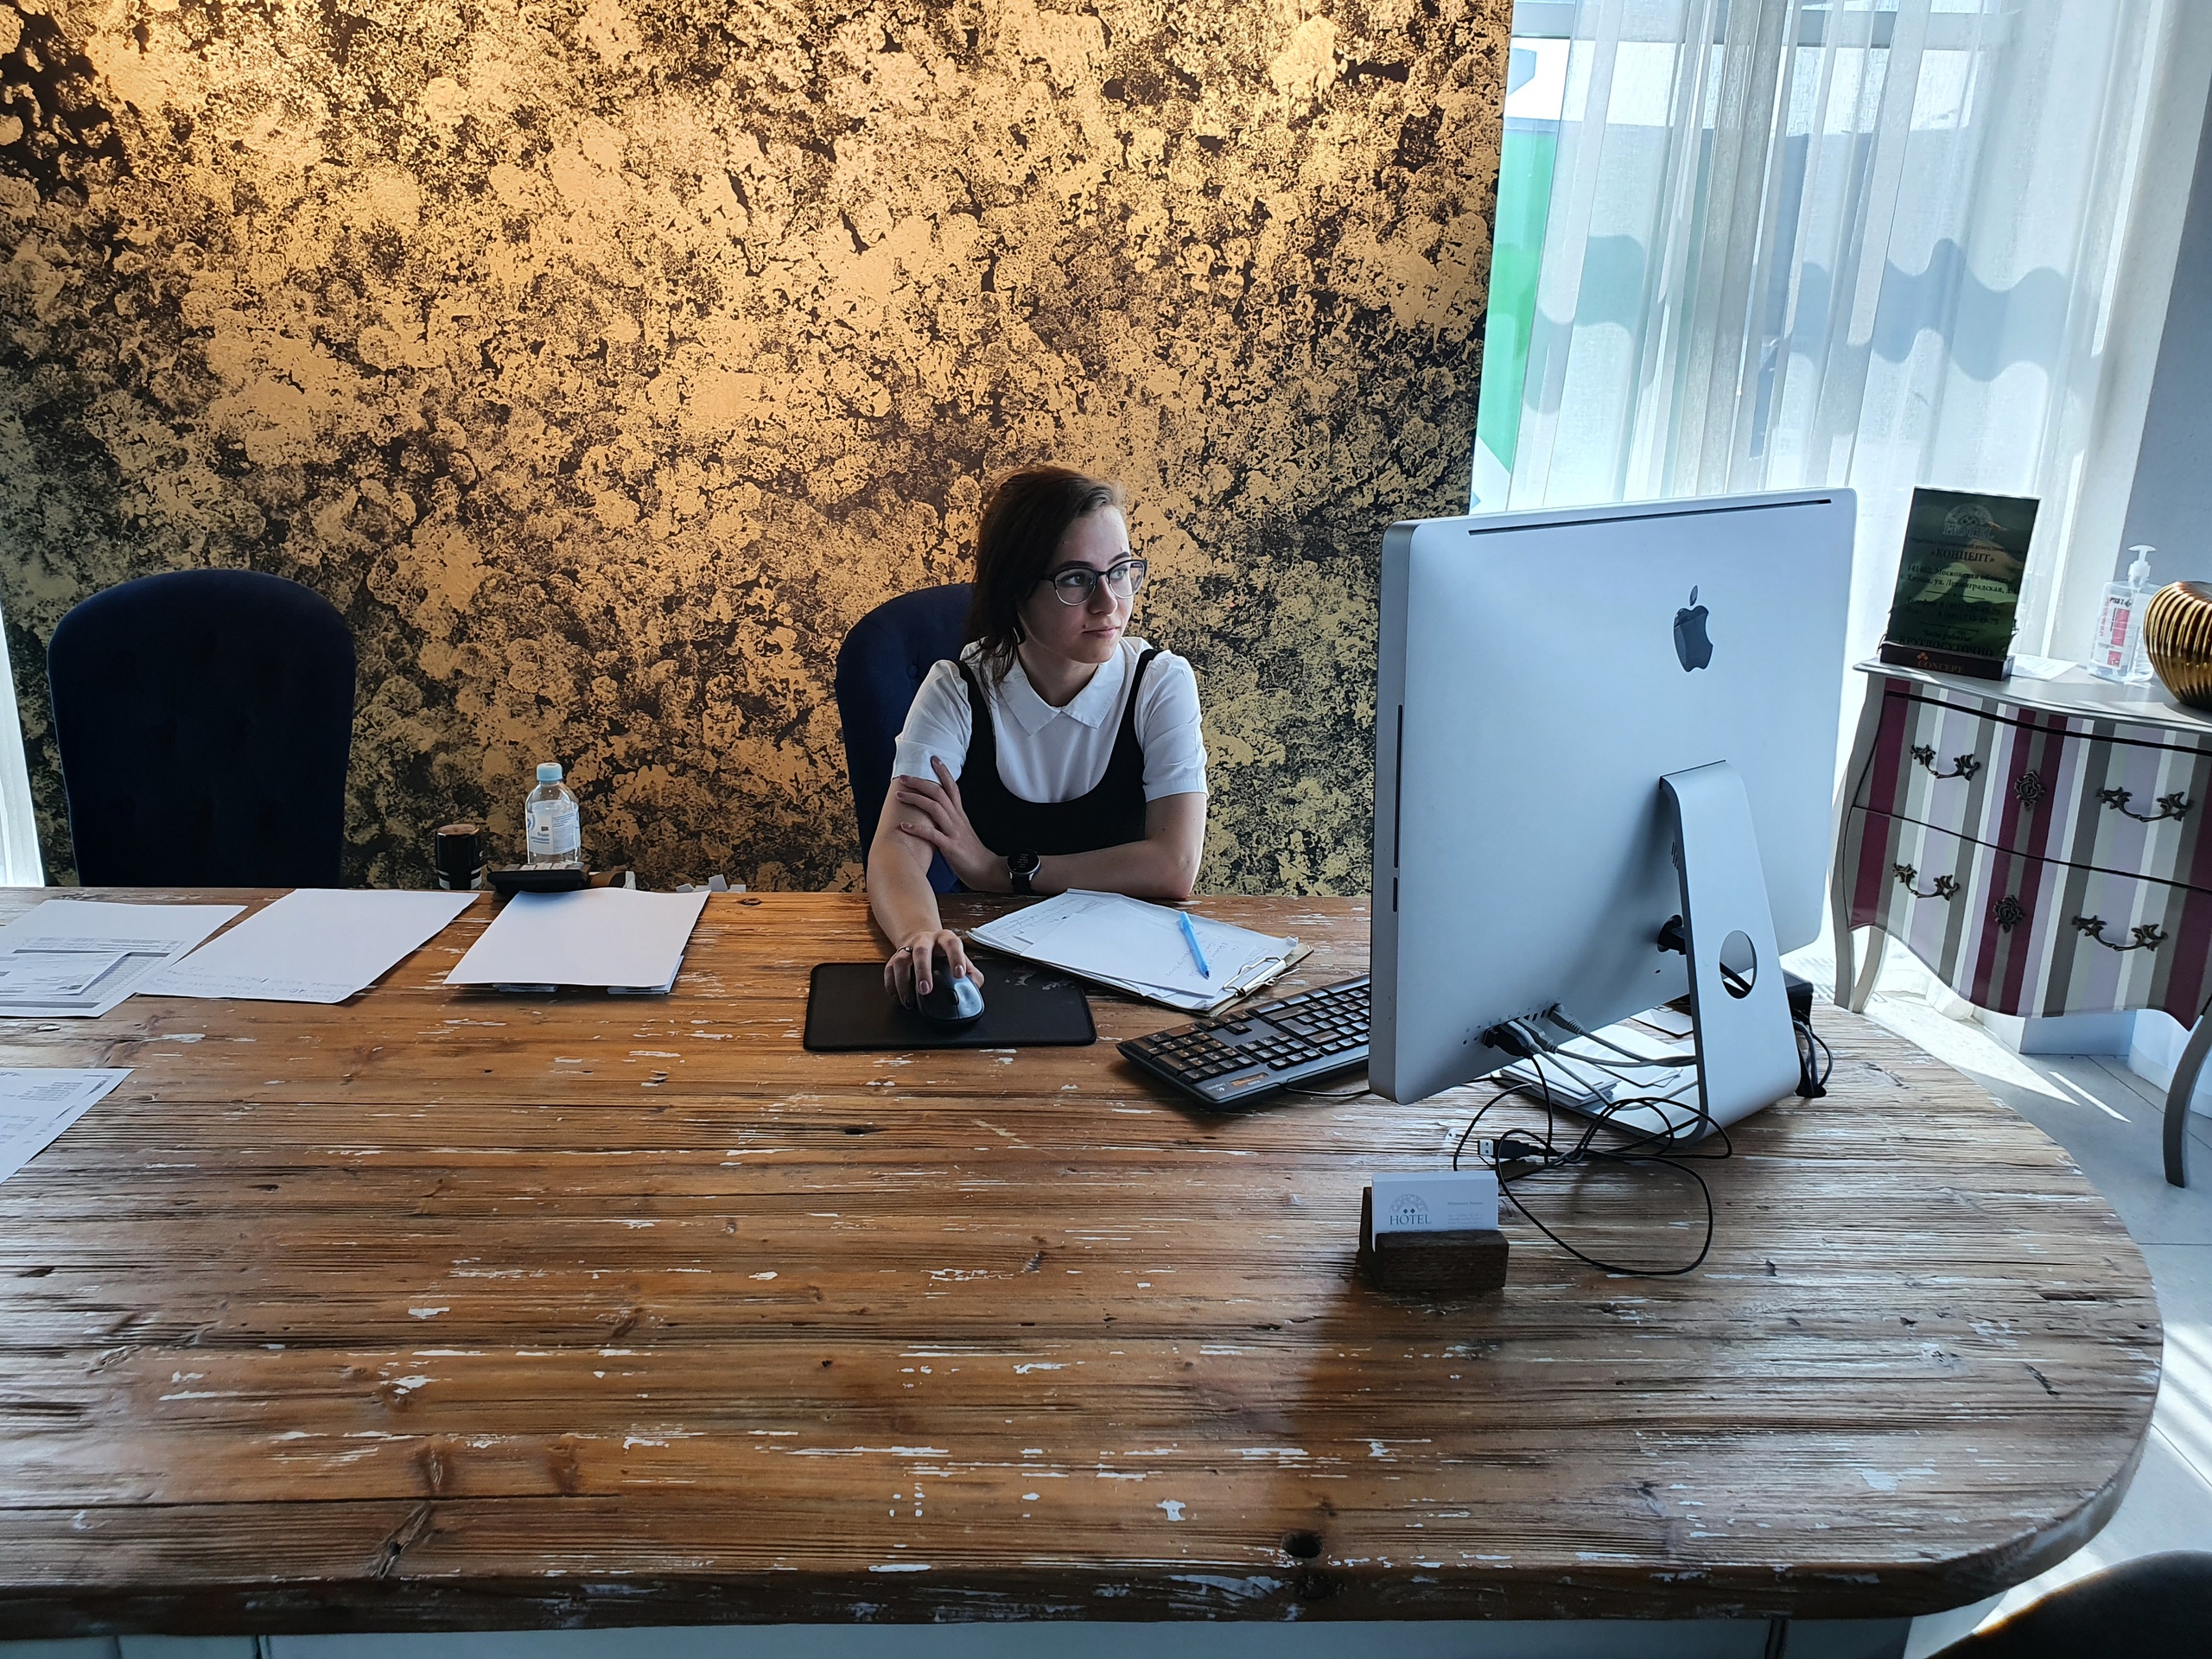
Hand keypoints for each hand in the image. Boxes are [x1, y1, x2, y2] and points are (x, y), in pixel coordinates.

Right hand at [885, 928, 983, 1005]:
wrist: (924, 940)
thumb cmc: (944, 953)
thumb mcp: (961, 958)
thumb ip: (971, 973)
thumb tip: (975, 985)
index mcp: (945, 939)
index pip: (952, 944)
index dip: (956, 958)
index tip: (959, 975)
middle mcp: (924, 941)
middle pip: (921, 951)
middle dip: (922, 971)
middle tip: (925, 990)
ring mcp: (907, 948)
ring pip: (900, 960)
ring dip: (903, 981)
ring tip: (909, 1000)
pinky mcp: (894, 958)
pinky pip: (888, 971)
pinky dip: (891, 986)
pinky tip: (898, 998)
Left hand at [892, 757, 1002, 890]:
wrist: (987, 870)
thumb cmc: (971, 853)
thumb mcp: (962, 831)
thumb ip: (950, 820)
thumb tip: (935, 812)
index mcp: (960, 815)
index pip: (952, 788)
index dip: (943, 772)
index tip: (933, 759)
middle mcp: (958, 819)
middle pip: (939, 793)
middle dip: (921, 782)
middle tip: (904, 777)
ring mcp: (954, 832)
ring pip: (935, 808)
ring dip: (915, 799)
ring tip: (899, 795)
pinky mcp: (951, 847)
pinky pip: (932, 835)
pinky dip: (917, 829)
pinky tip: (903, 826)